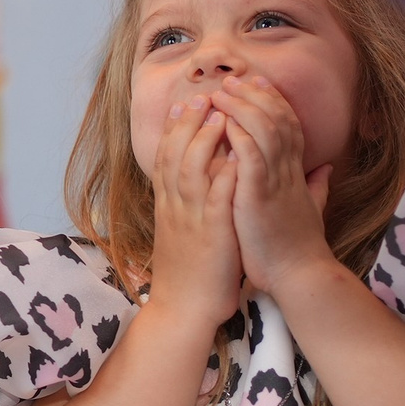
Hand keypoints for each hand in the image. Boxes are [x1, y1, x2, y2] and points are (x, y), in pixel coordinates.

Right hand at [143, 95, 242, 330]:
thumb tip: (198, 187)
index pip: (166, 157)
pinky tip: (237, 153)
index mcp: (168, 206)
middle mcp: (174, 206)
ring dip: (205, 138)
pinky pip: (216, 197)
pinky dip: (225, 172)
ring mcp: (190, 218)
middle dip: (188, 122)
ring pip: (191, 168)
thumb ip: (188, 208)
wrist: (184, 310)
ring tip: (219, 112)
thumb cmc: (190, 275)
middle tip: (202, 95)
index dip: (175, 129)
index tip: (185, 104)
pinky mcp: (210, 233)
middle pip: (175, 153)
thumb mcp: (184, 234)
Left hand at [213, 75, 337, 300]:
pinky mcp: (260, 196)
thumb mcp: (310, 210)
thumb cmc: (298, 247)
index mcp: (295, 174)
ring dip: (242, 107)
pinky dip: (238, 136)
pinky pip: (251, 157)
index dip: (273, 101)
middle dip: (255, 95)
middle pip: (277, 119)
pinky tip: (223, 121)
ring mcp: (276, 182)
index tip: (256, 82)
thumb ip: (316, 187)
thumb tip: (325, 169)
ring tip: (220, 92)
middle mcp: (288, 171)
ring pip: (264, 130)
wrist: (298, 276)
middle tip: (233, 78)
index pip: (288, 125)